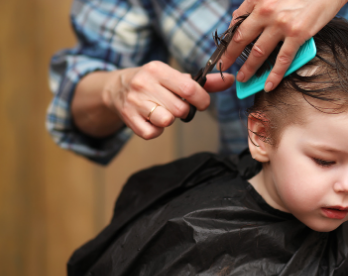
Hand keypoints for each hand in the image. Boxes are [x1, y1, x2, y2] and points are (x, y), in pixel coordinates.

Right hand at [102, 61, 233, 139]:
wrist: (116, 88)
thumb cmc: (154, 83)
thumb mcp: (175, 76)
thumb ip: (204, 82)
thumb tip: (230, 80)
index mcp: (158, 69)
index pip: (189, 88)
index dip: (201, 100)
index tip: (201, 103)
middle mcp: (144, 83)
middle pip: (180, 108)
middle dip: (183, 111)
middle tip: (176, 106)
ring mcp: (134, 101)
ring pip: (167, 121)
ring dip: (170, 120)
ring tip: (163, 112)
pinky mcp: (128, 118)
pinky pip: (152, 133)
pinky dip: (156, 131)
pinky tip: (153, 121)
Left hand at [219, 0, 346, 91]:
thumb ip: (260, 5)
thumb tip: (244, 21)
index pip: (237, 21)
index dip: (228, 37)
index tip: (223, 49)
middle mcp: (266, 11)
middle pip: (242, 38)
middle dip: (230, 55)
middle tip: (224, 66)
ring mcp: (281, 24)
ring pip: (259, 52)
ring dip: (249, 68)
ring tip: (243, 78)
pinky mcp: (298, 34)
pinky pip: (283, 59)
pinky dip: (275, 75)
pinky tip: (268, 85)